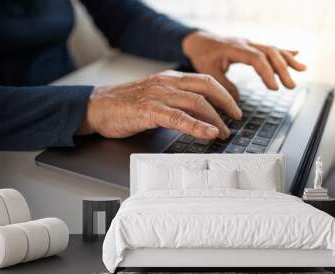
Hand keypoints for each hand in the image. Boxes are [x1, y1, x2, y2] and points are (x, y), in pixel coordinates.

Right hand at [77, 71, 241, 139]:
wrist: (98, 107)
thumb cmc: (125, 105)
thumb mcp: (155, 99)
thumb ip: (175, 104)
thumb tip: (198, 117)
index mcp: (169, 79)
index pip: (203, 80)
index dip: (222, 93)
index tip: (232, 107)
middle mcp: (166, 83)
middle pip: (206, 87)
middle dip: (226, 103)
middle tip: (236, 117)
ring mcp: (158, 95)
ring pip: (196, 102)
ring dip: (215, 118)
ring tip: (224, 132)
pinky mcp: (149, 110)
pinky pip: (178, 117)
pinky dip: (197, 126)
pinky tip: (208, 133)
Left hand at [182, 31, 306, 98]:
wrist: (199, 42)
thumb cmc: (203, 57)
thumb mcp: (208, 73)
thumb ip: (223, 86)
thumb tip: (237, 101)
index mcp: (234, 48)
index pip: (256, 58)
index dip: (267, 73)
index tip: (274, 88)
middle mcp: (245, 44)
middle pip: (269, 53)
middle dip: (282, 69)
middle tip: (291, 86)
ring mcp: (250, 44)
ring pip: (272, 49)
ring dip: (287, 60)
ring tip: (302, 70)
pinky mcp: (252, 46)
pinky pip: (270, 48)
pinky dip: (284, 52)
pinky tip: (296, 55)